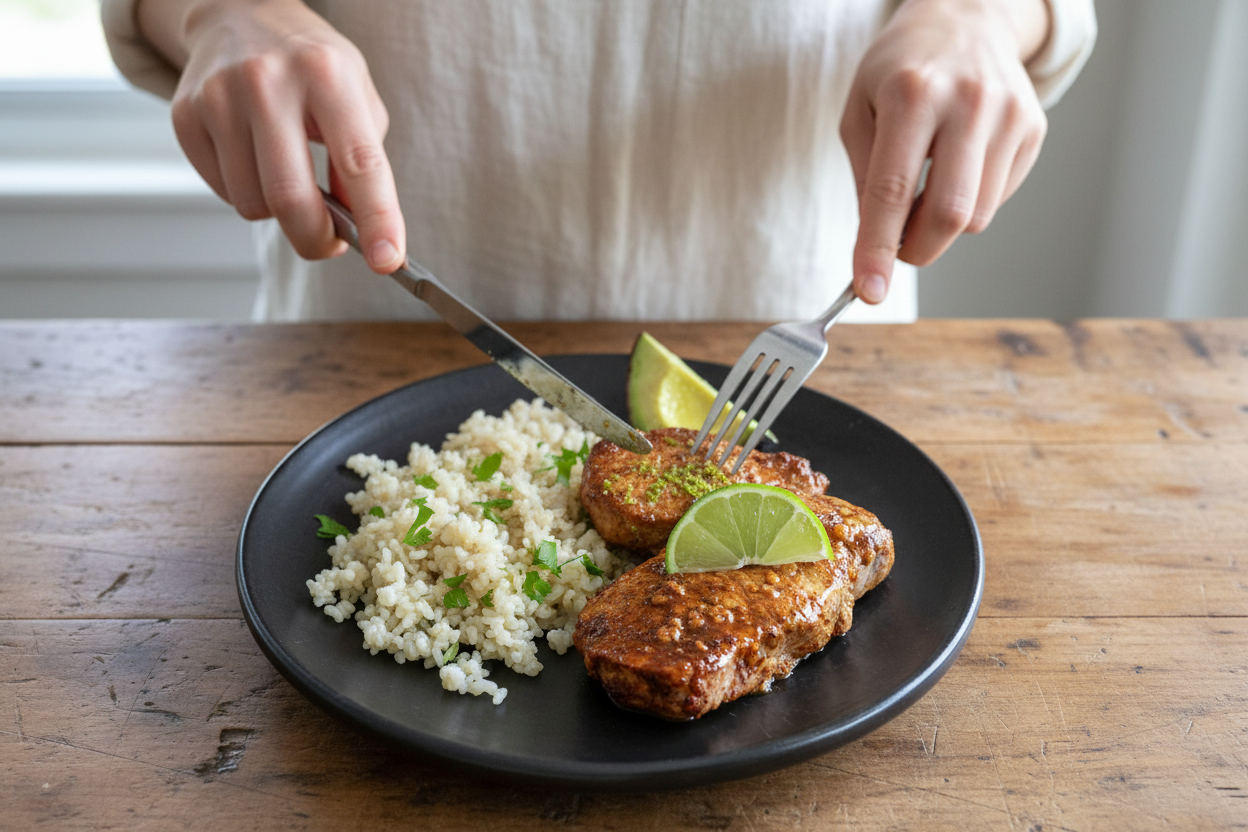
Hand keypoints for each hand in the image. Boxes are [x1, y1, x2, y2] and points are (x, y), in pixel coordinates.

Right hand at [139, 0, 404, 271]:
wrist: (240, 14)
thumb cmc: (311, 66)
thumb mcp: (357, 98)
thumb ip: (364, 163)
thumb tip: (355, 226)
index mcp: (326, 74)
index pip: (360, 164)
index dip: (377, 219)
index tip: (387, 260)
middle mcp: (267, 82)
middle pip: (291, 199)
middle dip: (316, 239)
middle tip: (330, 241)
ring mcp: (219, 98)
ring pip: (253, 205)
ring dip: (279, 211)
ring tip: (289, 175)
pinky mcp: (185, 115)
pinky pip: (224, 192)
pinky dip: (247, 192)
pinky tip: (255, 159)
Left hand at [840, 0, 1049, 302]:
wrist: (965, 18)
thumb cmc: (899, 70)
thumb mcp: (859, 112)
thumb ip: (865, 180)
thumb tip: (874, 249)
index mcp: (912, 94)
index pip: (892, 190)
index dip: (877, 248)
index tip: (869, 291)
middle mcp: (968, 102)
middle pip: (949, 213)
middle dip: (917, 250)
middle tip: (897, 248)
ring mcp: (1009, 115)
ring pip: (977, 216)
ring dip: (942, 226)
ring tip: (924, 189)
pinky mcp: (1033, 129)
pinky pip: (998, 199)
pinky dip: (970, 203)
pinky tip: (957, 167)